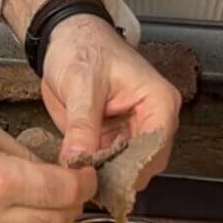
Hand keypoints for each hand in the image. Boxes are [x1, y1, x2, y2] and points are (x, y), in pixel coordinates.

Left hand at [41, 15, 180, 188]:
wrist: (64, 40)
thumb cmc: (83, 47)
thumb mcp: (81, 84)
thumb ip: (82, 125)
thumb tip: (78, 160)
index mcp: (158, 101)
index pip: (156, 147)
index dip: (132, 168)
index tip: (104, 179)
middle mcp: (152, 121)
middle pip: (145, 165)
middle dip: (117, 177)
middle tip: (87, 182)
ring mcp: (132, 133)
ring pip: (126, 171)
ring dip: (104, 178)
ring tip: (79, 178)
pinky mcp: (112, 141)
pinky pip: (107, 167)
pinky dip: (93, 173)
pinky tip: (76, 173)